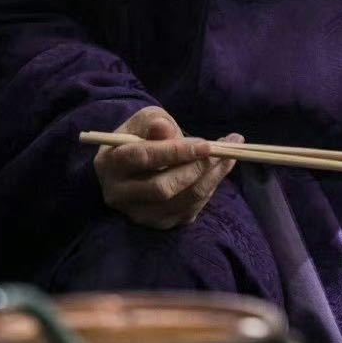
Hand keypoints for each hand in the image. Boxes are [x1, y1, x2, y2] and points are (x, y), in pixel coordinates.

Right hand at [93, 105, 243, 230]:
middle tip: (224, 149)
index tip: (207, 145)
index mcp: (110, 162)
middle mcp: (119, 194)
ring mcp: (138, 213)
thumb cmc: (142, 134)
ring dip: (212, 178)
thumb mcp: (146, 119)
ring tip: (231, 154)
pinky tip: (220, 170)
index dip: (177, 151)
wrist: (136, 162)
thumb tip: (163, 128)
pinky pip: (190, 210)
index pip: (144, 158)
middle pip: (163, 188)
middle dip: (198, 168)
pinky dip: (210, 189)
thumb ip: (156, 123)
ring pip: (181, 202)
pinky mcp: (159, 223)